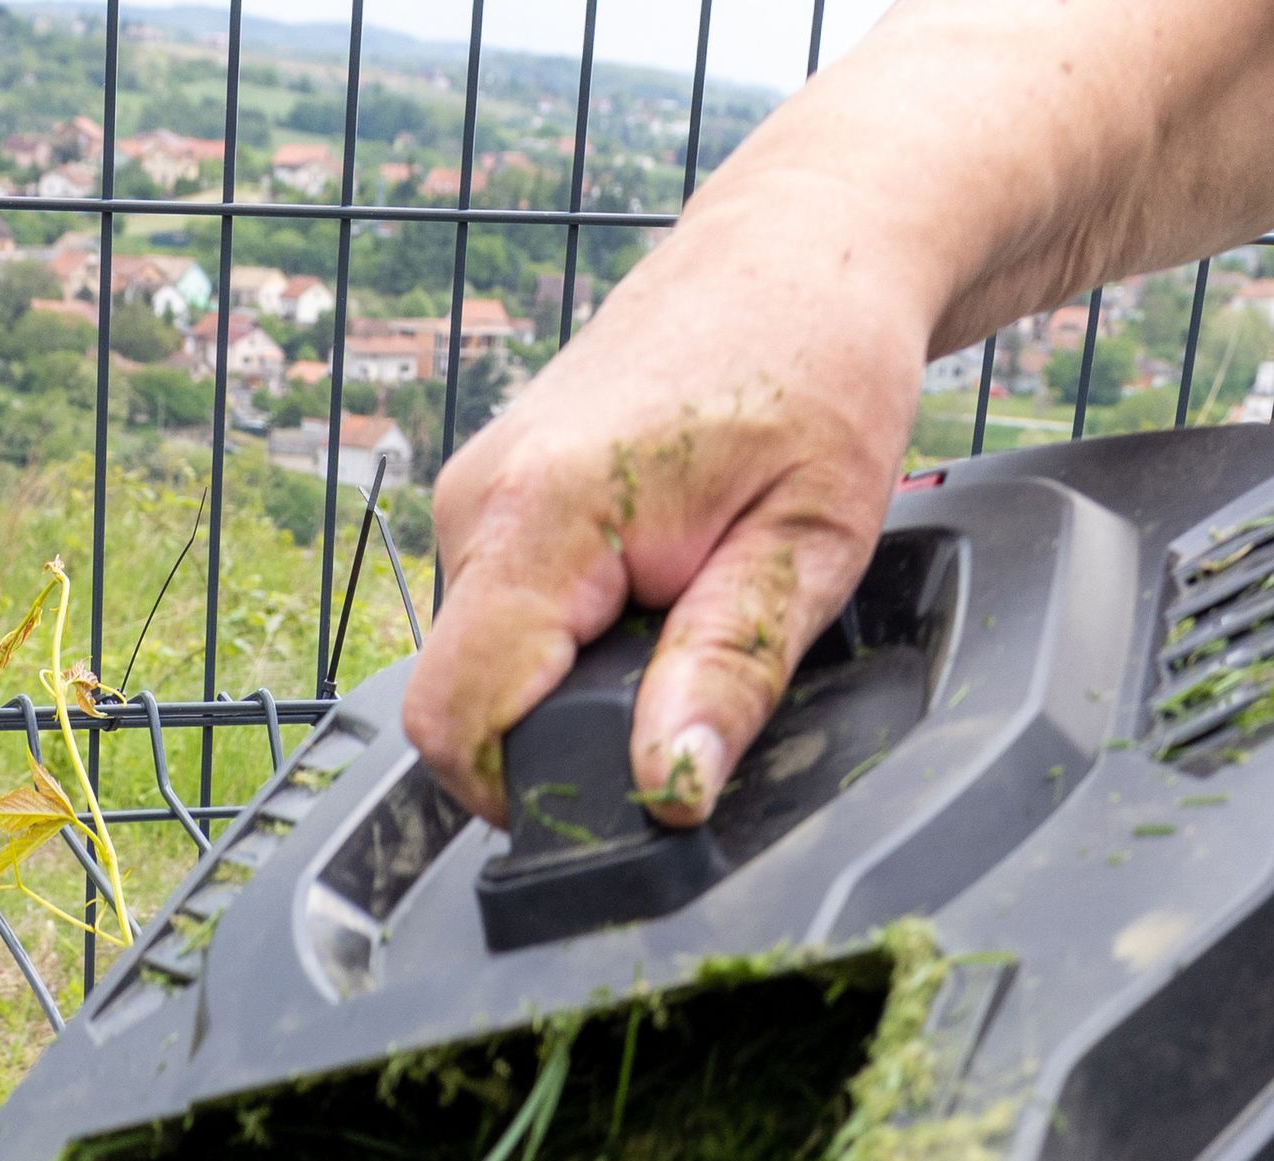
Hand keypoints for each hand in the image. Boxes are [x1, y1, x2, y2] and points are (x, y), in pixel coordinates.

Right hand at [407, 179, 940, 829]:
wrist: (798, 255)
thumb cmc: (816, 368)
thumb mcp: (807, 544)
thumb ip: (728, 672)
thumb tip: (669, 789)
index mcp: (538, 513)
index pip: (458, 722)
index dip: (536, 793)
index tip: (634, 793)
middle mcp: (477, 504)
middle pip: (471, 706)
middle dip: (575, 738)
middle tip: (693, 684)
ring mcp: (474, 501)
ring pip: (490, 671)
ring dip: (583, 686)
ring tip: (685, 611)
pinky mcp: (492, 505)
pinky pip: (507, 625)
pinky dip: (578, 642)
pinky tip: (657, 587)